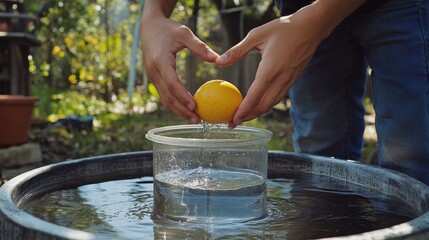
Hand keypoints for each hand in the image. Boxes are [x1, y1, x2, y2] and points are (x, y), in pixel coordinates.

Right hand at [140, 16, 218, 122]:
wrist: (149, 27)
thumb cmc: (168, 28)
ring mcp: (152, 77)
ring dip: (179, 111)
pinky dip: (175, 104)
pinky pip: (164, 95)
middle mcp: (154, 72)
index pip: (172, 83)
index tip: (194, 106)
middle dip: (182, 110)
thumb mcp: (184, 33)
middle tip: (198, 120)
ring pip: (165, 99)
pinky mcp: (154, 78)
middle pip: (167, 96)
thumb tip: (217, 59)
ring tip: (194, 119)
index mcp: (160, 61)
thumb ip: (199, 46)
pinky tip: (187, 110)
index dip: (182, 96)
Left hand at [216, 0, 364, 127]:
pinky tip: (257, 104)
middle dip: (248, 117)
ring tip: (243, 117)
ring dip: (257, 113)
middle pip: (263, 106)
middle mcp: (281, 78)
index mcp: (270, 68)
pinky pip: (278, 97)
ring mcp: (289, 80)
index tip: (232, 120)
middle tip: (233, 123)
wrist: (312, 27)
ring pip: (272, 104)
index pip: (255, 96)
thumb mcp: (257, 34)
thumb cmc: (284, 28)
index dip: (243, 111)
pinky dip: (266, 104)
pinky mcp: (293, 79)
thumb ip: (238, 50)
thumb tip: (219, 62)